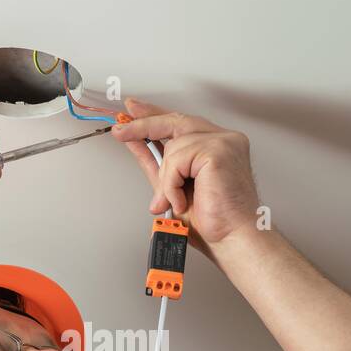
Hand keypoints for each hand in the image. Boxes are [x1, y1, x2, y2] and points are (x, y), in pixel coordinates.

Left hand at [111, 98, 261, 260]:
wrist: (230, 240)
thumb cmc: (213, 221)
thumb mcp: (173, 187)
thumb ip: (157, 164)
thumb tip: (136, 143)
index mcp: (216, 146)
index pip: (182, 123)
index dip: (155, 116)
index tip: (133, 111)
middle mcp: (224, 140)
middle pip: (176, 121)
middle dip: (144, 125)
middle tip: (121, 130)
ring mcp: (224, 142)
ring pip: (173, 147)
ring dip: (166, 179)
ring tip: (174, 201)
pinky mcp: (218, 151)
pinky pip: (177, 159)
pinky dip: (172, 184)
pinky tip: (181, 200)